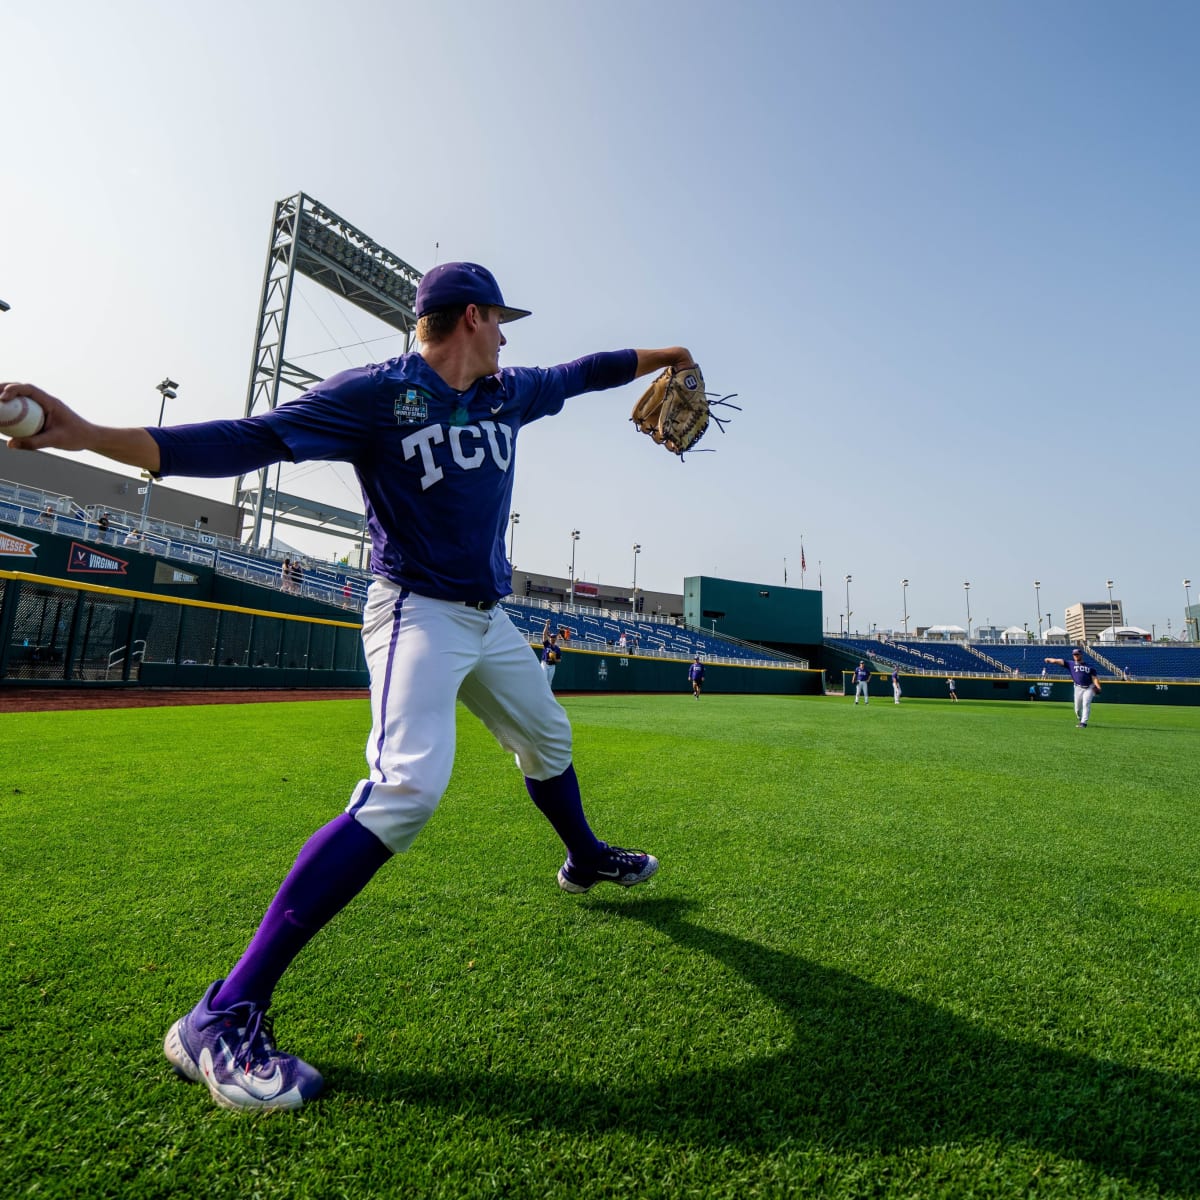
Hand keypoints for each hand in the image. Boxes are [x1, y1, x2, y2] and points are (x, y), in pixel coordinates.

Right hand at [0, 382, 160, 470]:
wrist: (91, 437)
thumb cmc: (77, 437)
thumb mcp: (56, 441)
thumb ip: (34, 442)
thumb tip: (10, 444)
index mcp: (50, 401)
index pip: (29, 389)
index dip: (13, 390)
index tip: (2, 398)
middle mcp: (45, 400)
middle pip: (21, 389)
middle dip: (3, 388)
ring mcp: (43, 406)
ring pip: (21, 397)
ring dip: (6, 397)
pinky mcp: (42, 413)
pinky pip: (24, 409)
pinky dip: (13, 411)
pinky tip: (3, 420)